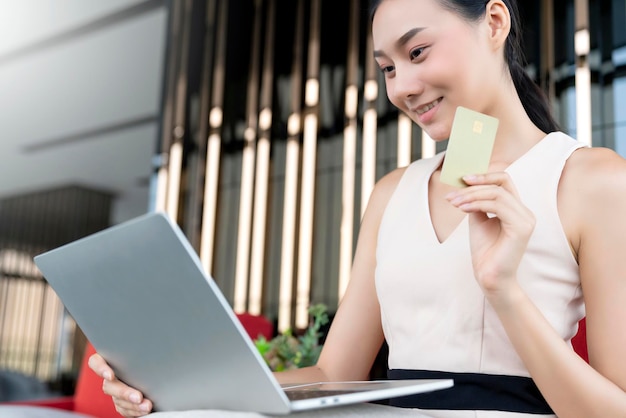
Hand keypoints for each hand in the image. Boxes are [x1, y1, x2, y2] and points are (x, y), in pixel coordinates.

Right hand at [88, 353, 152, 416]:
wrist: (159, 370)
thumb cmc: (153, 354)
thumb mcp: (148, 350)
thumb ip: (144, 353)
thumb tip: (155, 350)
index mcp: (113, 359)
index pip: (96, 362)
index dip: (100, 368)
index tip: (110, 375)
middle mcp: (110, 376)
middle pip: (109, 386)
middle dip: (124, 393)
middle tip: (139, 397)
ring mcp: (115, 390)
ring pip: (117, 400)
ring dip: (133, 405)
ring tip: (147, 406)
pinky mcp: (121, 402)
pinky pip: (124, 409)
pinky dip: (135, 411)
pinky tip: (144, 410)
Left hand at [446, 172, 534, 299]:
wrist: (489, 276)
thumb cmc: (485, 251)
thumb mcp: (479, 220)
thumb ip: (477, 202)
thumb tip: (467, 184)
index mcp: (517, 209)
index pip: (504, 182)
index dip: (484, 176)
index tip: (463, 178)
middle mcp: (525, 212)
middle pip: (501, 184)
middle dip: (474, 186)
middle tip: (452, 194)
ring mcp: (526, 220)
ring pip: (497, 193)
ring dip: (471, 195)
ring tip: (453, 203)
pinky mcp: (522, 228)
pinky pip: (498, 206)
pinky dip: (477, 204)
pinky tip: (462, 208)